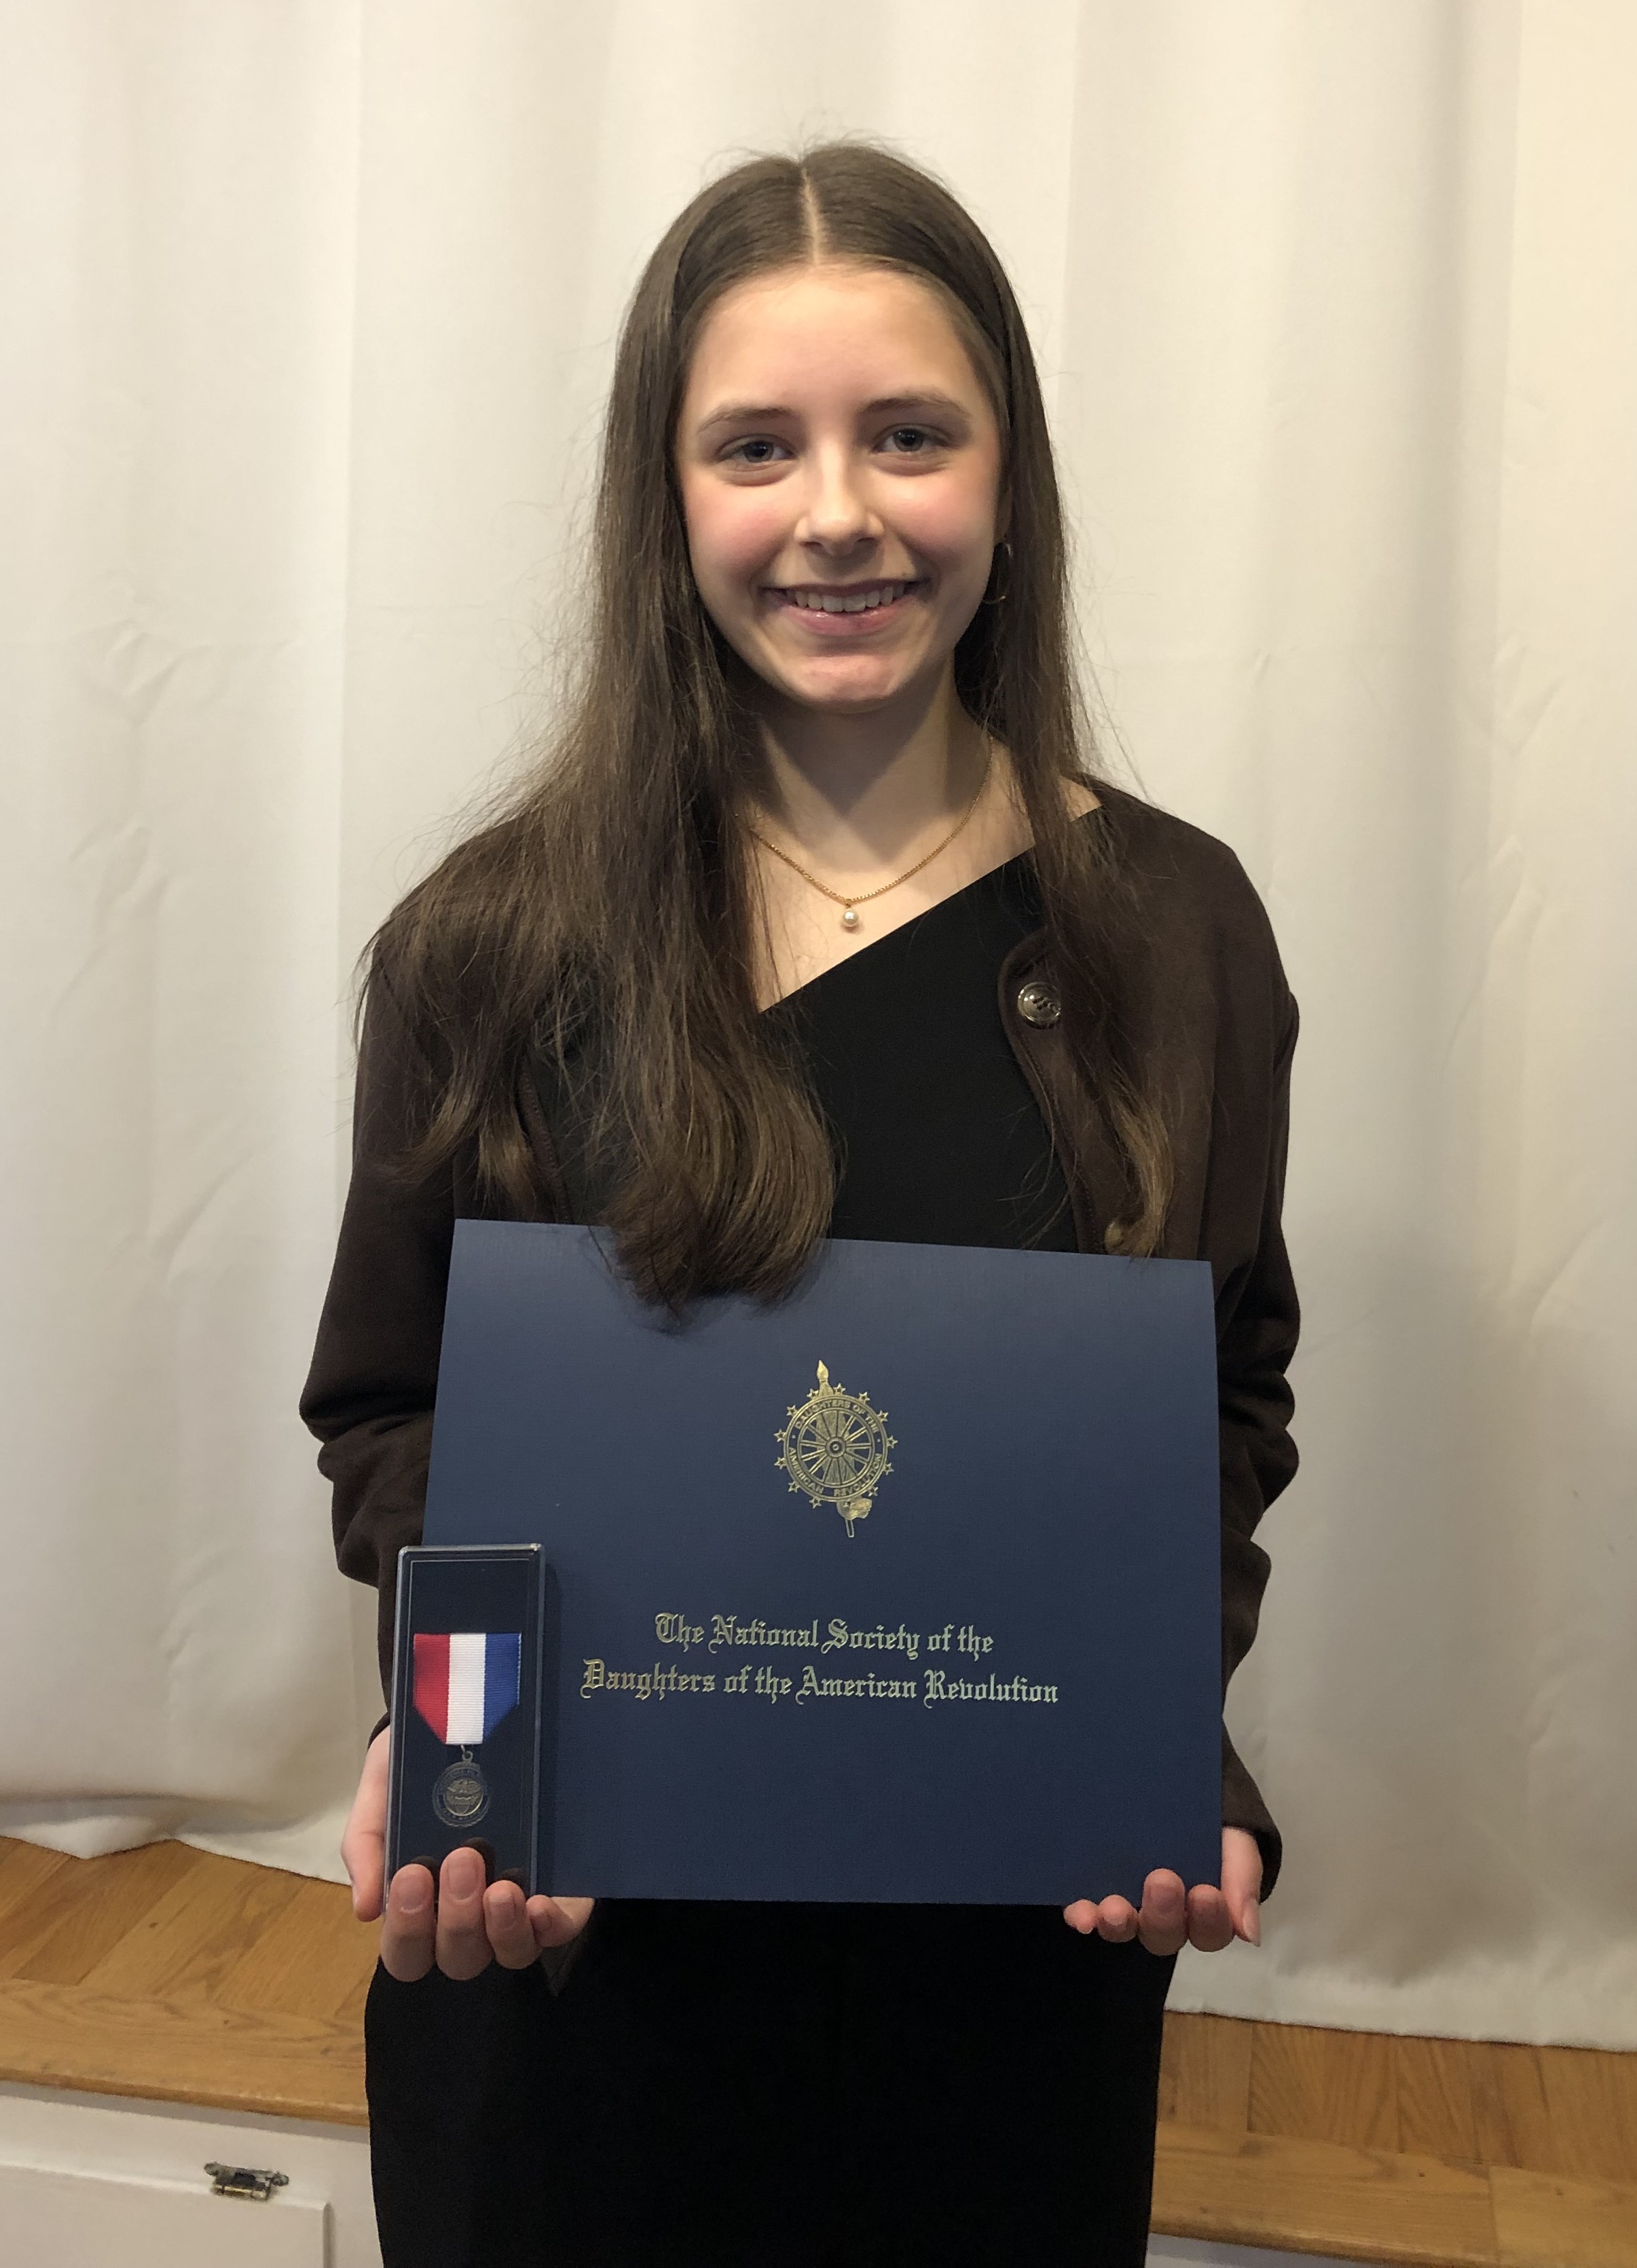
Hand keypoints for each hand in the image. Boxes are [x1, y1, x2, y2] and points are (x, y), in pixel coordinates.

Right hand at [341, 1727, 594, 1981]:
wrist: (473, 1718)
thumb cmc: (415, 1768)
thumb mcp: (382, 1790)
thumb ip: (367, 1843)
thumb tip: (365, 1909)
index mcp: (421, 1905)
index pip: (407, 1952)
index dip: (407, 1930)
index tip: (411, 1875)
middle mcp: (469, 1918)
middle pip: (459, 1958)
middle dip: (457, 1918)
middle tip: (462, 1858)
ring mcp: (517, 1909)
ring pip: (510, 1952)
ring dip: (502, 1929)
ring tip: (501, 1889)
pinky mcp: (561, 1892)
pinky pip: (559, 1929)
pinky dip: (549, 1926)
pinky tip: (540, 1904)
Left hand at [1062, 1826, 1262, 1954]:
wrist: (1169, 1767)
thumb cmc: (1209, 1807)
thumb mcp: (1234, 1831)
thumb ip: (1243, 1875)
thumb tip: (1249, 1934)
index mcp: (1205, 1905)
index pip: (1211, 1930)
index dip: (1209, 1919)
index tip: (1206, 1893)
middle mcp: (1165, 1912)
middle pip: (1165, 1934)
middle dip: (1163, 1914)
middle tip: (1161, 1880)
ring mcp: (1128, 1902)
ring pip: (1125, 1928)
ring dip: (1120, 1923)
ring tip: (1114, 1909)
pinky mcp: (1094, 1889)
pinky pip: (1087, 1911)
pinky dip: (1084, 1916)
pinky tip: (1081, 1914)